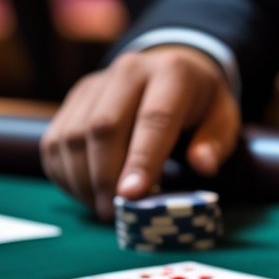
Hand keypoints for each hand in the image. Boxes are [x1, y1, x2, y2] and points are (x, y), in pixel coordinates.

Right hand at [40, 46, 240, 219]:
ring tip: (102, 208)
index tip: (132, 196)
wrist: (171, 65)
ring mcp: (96, 84)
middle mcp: (128, 71)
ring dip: (82, 180)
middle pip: (103, 127)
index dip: (141, 160)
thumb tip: (203, 166)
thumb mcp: (223, 118)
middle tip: (114, 213)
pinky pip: (55, 141)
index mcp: (172, 74)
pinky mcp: (74, 98)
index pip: (153, 119)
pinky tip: (85, 193)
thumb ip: (215, 143)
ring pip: (72, 135)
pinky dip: (65, 174)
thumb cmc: (201, 104)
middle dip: (105, 177)